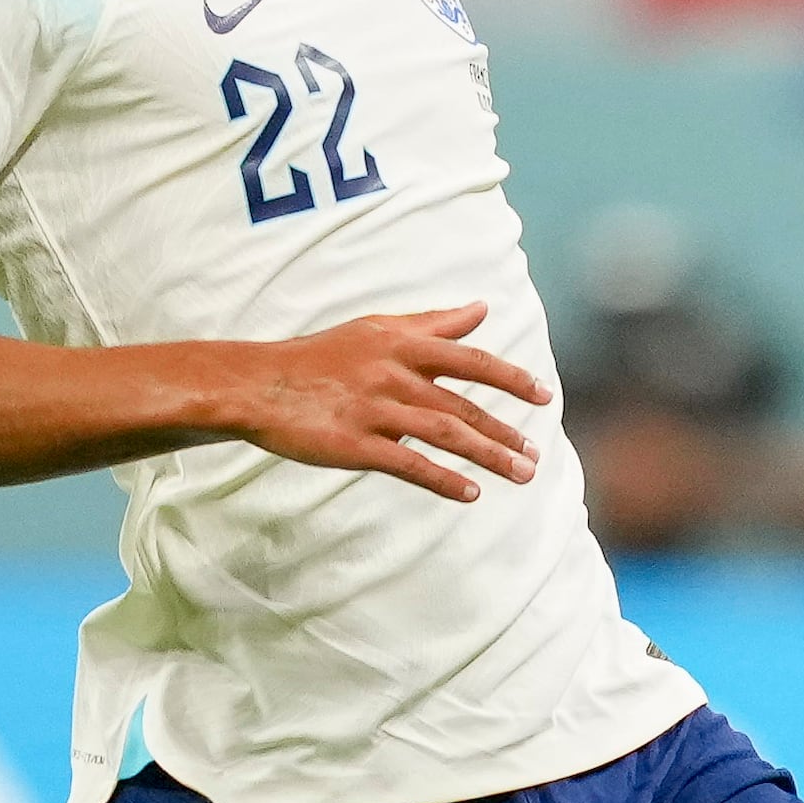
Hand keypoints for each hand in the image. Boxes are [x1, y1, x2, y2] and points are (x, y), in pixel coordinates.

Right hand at [215, 306, 549, 500]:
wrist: (259, 385)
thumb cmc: (321, 357)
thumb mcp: (377, 330)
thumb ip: (433, 323)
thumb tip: (482, 309)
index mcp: (402, 344)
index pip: (470, 360)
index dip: (511, 379)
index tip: (544, 396)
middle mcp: (394, 374)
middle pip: (464, 406)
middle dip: (505, 433)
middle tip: (535, 456)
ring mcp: (375, 410)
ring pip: (446, 435)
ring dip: (489, 456)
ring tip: (521, 474)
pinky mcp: (356, 444)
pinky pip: (410, 464)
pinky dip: (444, 480)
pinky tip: (471, 493)